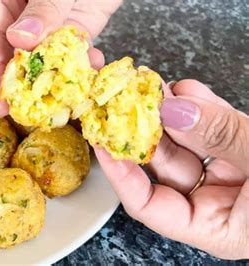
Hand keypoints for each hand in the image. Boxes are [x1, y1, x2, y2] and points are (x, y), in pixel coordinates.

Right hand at [0, 0, 121, 116]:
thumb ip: (40, 7)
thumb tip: (20, 40)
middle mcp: (20, 14)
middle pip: (14, 54)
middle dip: (22, 84)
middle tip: (28, 112)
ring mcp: (47, 22)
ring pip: (44, 58)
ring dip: (56, 78)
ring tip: (65, 98)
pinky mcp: (73, 27)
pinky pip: (72, 52)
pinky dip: (82, 64)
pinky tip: (92, 70)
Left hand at [95, 79, 248, 258]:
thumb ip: (222, 138)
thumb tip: (174, 109)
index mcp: (216, 228)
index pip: (148, 205)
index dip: (120, 174)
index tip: (101, 142)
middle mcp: (217, 203)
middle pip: (163, 166)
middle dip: (143, 129)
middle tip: (124, 99)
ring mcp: (231, 176)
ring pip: (186, 142)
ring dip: (170, 111)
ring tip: (154, 86)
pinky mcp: (243, 151)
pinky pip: (213, 128)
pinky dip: (200, 106)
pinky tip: (186, 89)